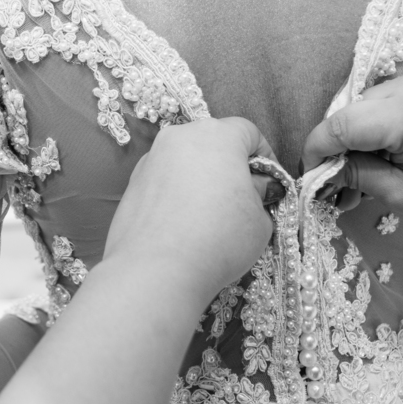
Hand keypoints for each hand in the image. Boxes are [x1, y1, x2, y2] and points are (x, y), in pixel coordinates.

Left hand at [103, 118, 277, 304]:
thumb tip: (254, 189)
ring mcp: (152, 158)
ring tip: (212, 216)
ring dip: (202, 179)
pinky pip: (165, 180)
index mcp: (217, 135)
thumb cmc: (217, 240)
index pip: (248, 132)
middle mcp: (180, 137)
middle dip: (231, 166)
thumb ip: (260, 194)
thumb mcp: (259, 220)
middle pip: (214, 142)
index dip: (265, 158)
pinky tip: (185, 224)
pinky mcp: (133, 183)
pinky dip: (178, 193)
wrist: (155, 270)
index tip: (269, 183)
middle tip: (244, 200)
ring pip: (186, 160)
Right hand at [301, 68, 402, 232]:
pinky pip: (381, 100)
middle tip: (336, 186)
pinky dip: (372, 126)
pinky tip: (379, 155)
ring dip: (354, 137)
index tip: (310, 178)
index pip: (343, 123)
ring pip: (363, 105)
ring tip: (359, 175)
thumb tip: (322, 170)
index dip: (318, 149)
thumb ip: (358, 176)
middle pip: (350, 111)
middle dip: (337, 147)